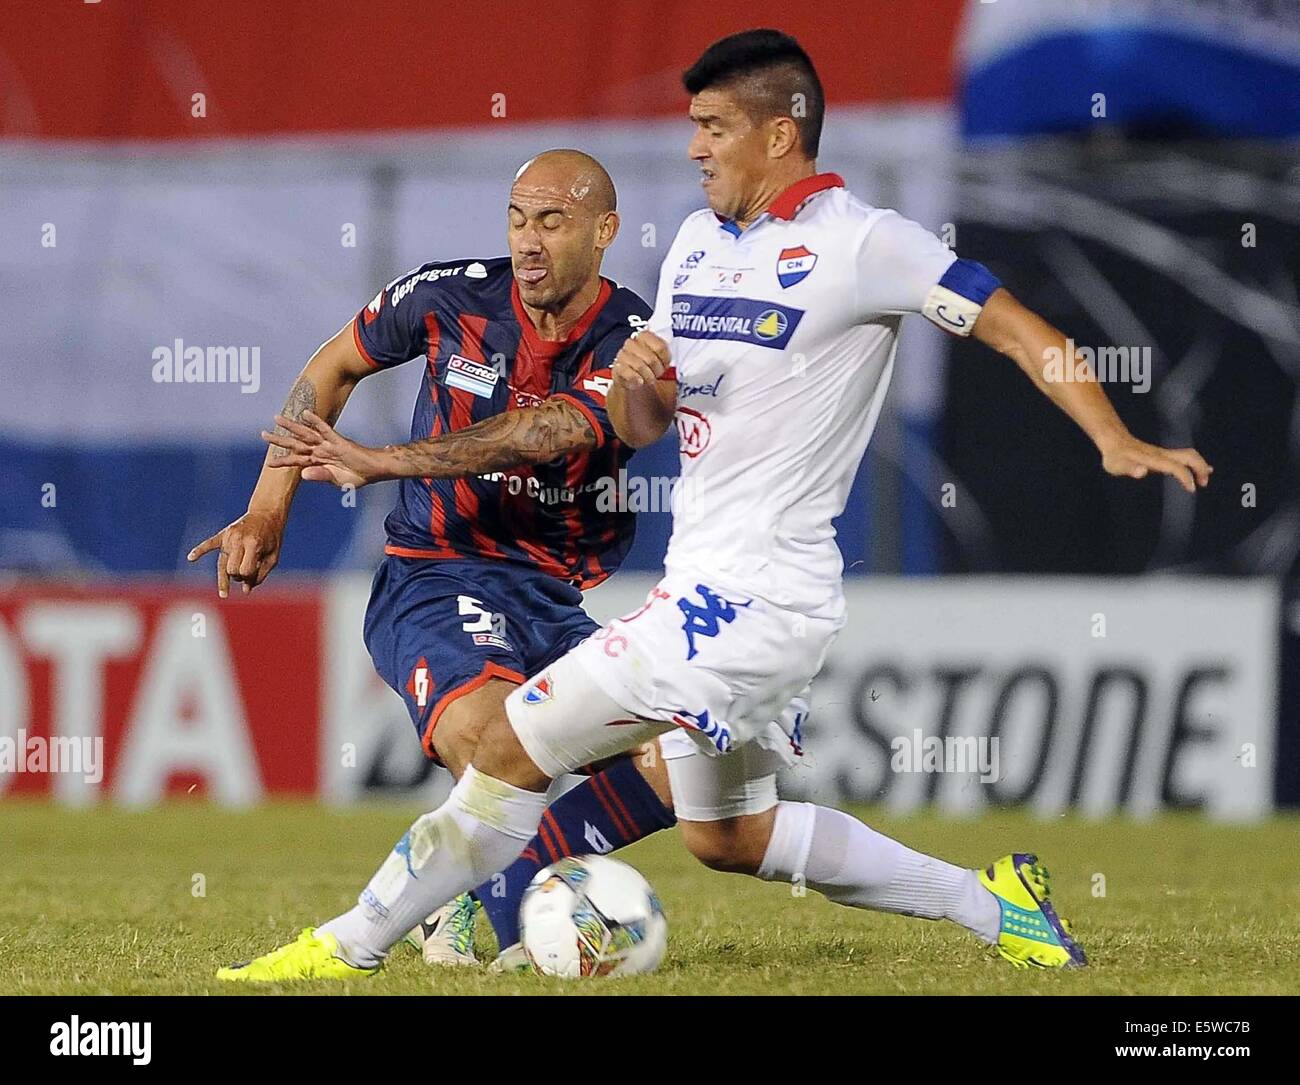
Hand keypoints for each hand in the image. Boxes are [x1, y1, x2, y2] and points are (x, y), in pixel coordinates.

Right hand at [187, 508, 285, 597]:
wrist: (266, 514)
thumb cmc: (272, 538)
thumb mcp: (272, 557)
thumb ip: (260, 575)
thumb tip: (245, 591)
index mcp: (253, 544)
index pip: (244, 570)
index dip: (249, 577)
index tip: (254, 575)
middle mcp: (238, 540)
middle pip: (231, 569)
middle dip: (238, 576)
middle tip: (246, 574)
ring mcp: (229, 537)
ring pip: (222, 565)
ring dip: (227, 575)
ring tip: (224, 593)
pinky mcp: (223, 535)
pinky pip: (208, 544)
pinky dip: (199, 551)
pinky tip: (191, 558)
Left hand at [261, 411, 394, 488]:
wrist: (374, 471)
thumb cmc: (357, 475)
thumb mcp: (337, 480)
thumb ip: (320, 476)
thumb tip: (303, 474)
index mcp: (319, 462)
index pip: (297, 460)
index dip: (283, 461)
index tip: (269, 463)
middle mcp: (321, 451)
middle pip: (296, 443)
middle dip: (280, 439)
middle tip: (263, 434)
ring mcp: (329, 445)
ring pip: (306, 433)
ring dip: (292, 426)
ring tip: (277, 418)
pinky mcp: (339, 441)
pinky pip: (325, 430)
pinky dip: (315, 421)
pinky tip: (305, 414)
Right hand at [612, 330, 670, 388]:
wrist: (637, 382)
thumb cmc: (652, 368)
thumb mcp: (663, 360)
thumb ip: (668, 355)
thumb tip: (678, 360)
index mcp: (645, 336)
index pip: (660, 347)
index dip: (666, 359)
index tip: (666, 365)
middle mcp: (632, 343)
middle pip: (651, 359)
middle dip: (657, 370)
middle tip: (657, 374)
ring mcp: (622, 355)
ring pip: (640, 367)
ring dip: (648, 377)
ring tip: (649, 379)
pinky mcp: (617, 369)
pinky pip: (629, 374)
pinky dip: (637, 380)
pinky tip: (639, 382)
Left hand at [1099, 433, 1212, 493]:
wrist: (1114, 441)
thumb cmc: (1115, 456)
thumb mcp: (1116, 465)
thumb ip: (1129, 468)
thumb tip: (1142, 471)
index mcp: (1154, 459)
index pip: (1175, 466)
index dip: (1185, 477)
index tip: (1191, 489)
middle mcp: (1162, 454)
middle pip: (1189, 456)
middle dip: (1200, 468)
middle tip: (1203, 484)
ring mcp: (1163, 453)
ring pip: (1188, 455)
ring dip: (1199, 465)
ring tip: (1204, 479)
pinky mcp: (1162, 454)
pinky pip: (1183, 456)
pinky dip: (1194, 463)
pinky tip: (1199, 470)